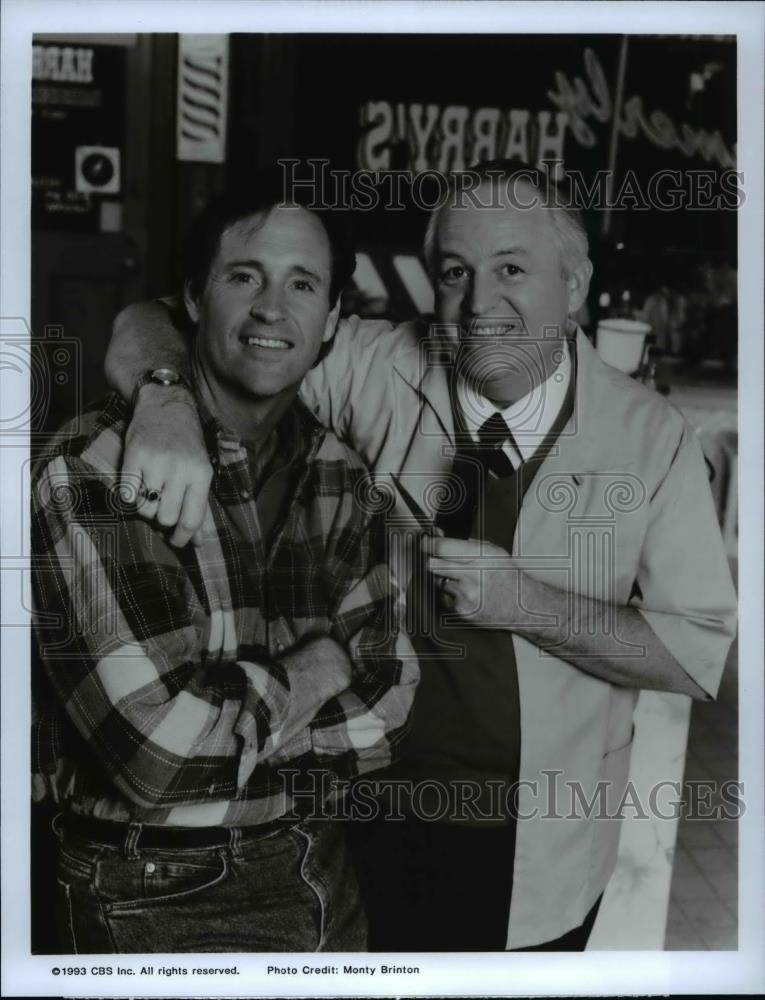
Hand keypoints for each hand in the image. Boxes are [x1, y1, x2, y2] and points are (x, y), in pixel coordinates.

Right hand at [122, 384, 212, 546]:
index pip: (191, 519)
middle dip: (163, 519)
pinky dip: (131, 497)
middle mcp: (179, 468)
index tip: (177, 542)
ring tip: (151, 491)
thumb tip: (197, 542)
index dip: (183, 537)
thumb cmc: (187, 444)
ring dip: (147, 507)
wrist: (166, 406)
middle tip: (163, 507)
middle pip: (167, 517)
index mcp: (201, 474)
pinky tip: (137, 485)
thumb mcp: (200, 470)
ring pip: (146, 509)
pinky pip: (127, 495)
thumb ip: (198, 505)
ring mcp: (155, 462)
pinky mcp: (133, 456)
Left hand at [421, 535, 524, 626]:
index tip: (424, 542)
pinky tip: (464, 592)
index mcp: (482, 556)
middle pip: (433, 565)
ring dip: (442, 578)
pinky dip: (449, 593)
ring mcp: (466, 594)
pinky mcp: (461, 610)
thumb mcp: (492, 552)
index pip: (443, 548)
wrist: (521, 605)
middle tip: (435, 558)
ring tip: (460, 578)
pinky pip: (443, 597)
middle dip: (431, 560)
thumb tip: (437, 536)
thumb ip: (464, 544)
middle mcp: (473, 575)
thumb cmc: (506, 576)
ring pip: (436, 581)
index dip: (428, 544)